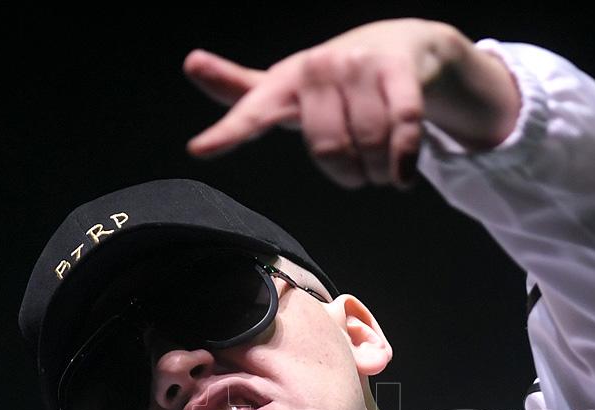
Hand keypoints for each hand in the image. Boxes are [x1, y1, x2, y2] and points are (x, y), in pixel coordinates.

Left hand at [183, 18, 520, 189]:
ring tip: (381, 165)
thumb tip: (190, 62)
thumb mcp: (290, 87)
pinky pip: (401, 127)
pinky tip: (402, 176)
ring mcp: (359, 66)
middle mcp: (319, 66)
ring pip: (368, 143)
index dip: (228, 133)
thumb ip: (244, 94)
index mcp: (286, 79)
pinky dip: (403, 160)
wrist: (404, 47)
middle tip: (357, 169)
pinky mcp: (398, 71)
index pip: (253, 111)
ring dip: (379, 171)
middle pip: (328, 148)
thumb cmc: (338, 79)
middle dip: (348, 173)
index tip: (200, 148)